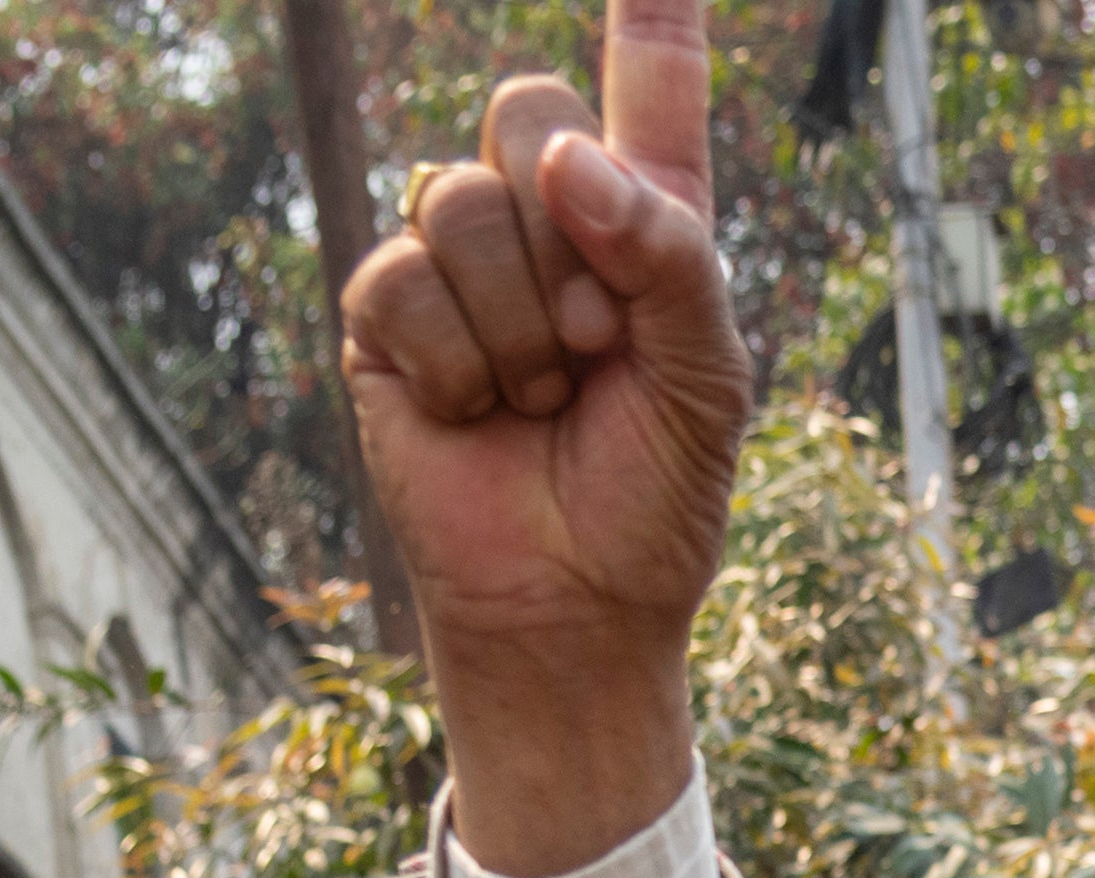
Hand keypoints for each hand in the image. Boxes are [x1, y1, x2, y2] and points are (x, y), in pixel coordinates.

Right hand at [339, 12, 746, 877]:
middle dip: (572, 231)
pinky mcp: (388, 322)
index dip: (651, 15)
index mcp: (642, 214)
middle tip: (599, 340)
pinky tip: (479, 417)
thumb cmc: (658, 490)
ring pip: (464, 202)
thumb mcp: (706, 374)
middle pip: (526, 110)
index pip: (648, 81)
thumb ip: (668, 251)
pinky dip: (460, 366)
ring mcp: (456, 263)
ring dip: (520, 323)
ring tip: (545, 395)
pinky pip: (404, 282)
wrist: (577, 601)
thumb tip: (568, 161)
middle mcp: (546, 217)